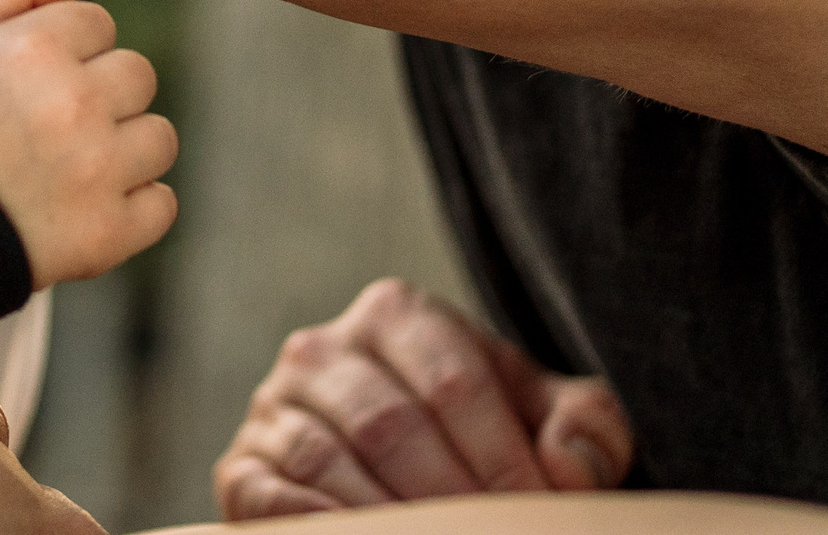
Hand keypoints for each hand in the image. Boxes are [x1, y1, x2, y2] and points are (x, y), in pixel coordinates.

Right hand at [0, 0, 178, 286]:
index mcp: (34, 47)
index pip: (97, 22)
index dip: (62, 49)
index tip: (25, 82)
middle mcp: (75, 102)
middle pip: (137, 74)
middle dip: (100, 93)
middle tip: (46, 126)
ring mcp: (97, 171)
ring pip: (158, 137)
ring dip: (124, 149)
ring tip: (66, 168)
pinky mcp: (108, 233)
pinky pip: (162, 206)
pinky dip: (133, 208)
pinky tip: (84, 207)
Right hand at [213, 278, 632, 519]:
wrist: (400, 460)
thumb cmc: (482, 432)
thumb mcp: (540, 414)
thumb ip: (585, 425)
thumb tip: (570, 467)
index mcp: (395, 313)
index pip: (453, 382)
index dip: (505, 460)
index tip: (541, 513)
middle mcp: (322, 348)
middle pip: (391, 424)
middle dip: (455, 499)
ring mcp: (273, 407)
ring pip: (328, 461)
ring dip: (394, 519)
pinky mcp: (242, 467)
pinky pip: (271, 501)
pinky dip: (323, 528)